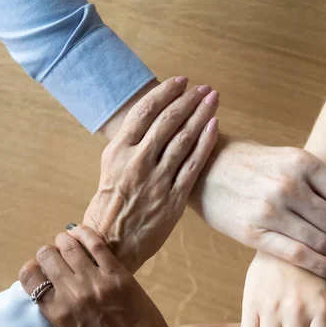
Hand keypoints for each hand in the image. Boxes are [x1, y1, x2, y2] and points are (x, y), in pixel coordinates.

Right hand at [19, 226, 166, 326]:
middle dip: (50, 253)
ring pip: (68, 245)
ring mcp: (95, 282)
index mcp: (57, 313)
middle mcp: (72, 294)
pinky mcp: (118, 274)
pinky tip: (83, 234)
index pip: (29, 276)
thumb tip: (46, 309)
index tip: (43, 270)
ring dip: (66, 240)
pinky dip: (85, 234)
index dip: (34, 268)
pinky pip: (96, 243)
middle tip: (60, 257)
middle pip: (47, 255)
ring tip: (71, 244)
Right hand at [84, 77, 219, 271]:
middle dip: (189, 100)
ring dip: (201, 115)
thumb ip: (130, 148)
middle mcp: (137, 161)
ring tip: (213, 99)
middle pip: (168, 120)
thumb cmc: (110, 208)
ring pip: (183, 139)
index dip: (165, 93)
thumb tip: (152, 124)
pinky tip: (215, 126)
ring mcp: (156, 180)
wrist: (111, 244)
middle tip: (204, 89)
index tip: (181, 82)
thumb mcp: (111, 170)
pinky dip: (205, 143)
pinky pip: (193, 165)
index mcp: (118, 151)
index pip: (144, 111)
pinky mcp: (173, 198)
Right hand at [191, 137, 325, 280]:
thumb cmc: (247, 164)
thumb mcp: (284, 158)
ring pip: (320, 242)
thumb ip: (312, 179)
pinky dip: (322, 267)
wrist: (205, 169)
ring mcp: (270, 211)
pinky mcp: (254, 234)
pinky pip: (298, 256)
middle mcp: (289, 185)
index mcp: (302, 162)